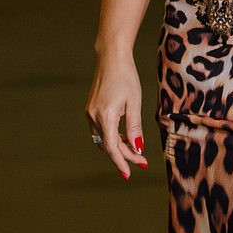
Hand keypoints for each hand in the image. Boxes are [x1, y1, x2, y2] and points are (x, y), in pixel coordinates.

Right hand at [85, 51, 148, 178]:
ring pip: (103, 139)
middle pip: (108, 146)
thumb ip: (135, 128)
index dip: (122, 162)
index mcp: (105, 116)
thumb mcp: (134, 103)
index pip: (112, 148)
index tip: (130, 174)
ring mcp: (89, 113)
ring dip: (118, 147)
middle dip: (124, 156)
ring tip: (135, 151)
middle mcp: (93, 116)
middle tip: (142, 162)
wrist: (111, 58)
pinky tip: (125, 137)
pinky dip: (112, 136)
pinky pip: (100, 130)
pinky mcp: (90, 109)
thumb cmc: (126, 77)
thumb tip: (137, 150)